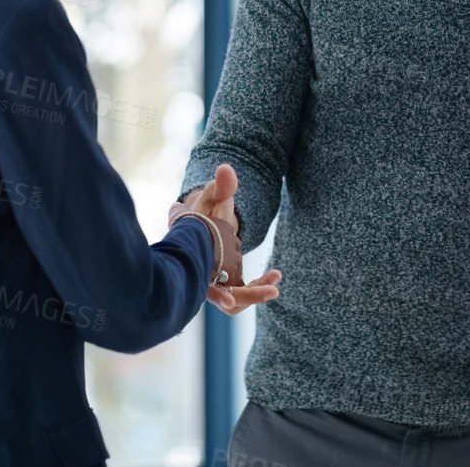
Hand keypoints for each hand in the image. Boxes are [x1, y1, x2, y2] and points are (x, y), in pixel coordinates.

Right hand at [172, 163, 282, 314]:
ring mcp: (215, 284)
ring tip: (276, 277)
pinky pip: (243, 293)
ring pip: (234, 300)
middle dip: (247, 296)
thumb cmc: (204, 211)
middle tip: (273, 290)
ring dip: (255, 294)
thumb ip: (221, 186)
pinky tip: (275, 273)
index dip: (214, 293)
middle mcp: (201, 277)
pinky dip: (258, 286)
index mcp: (193, 259)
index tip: (228, 300)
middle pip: (222, 298)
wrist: (204, 224)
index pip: (201, 283)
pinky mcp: (227, 286)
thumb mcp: (212, 197)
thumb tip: (226, 168)